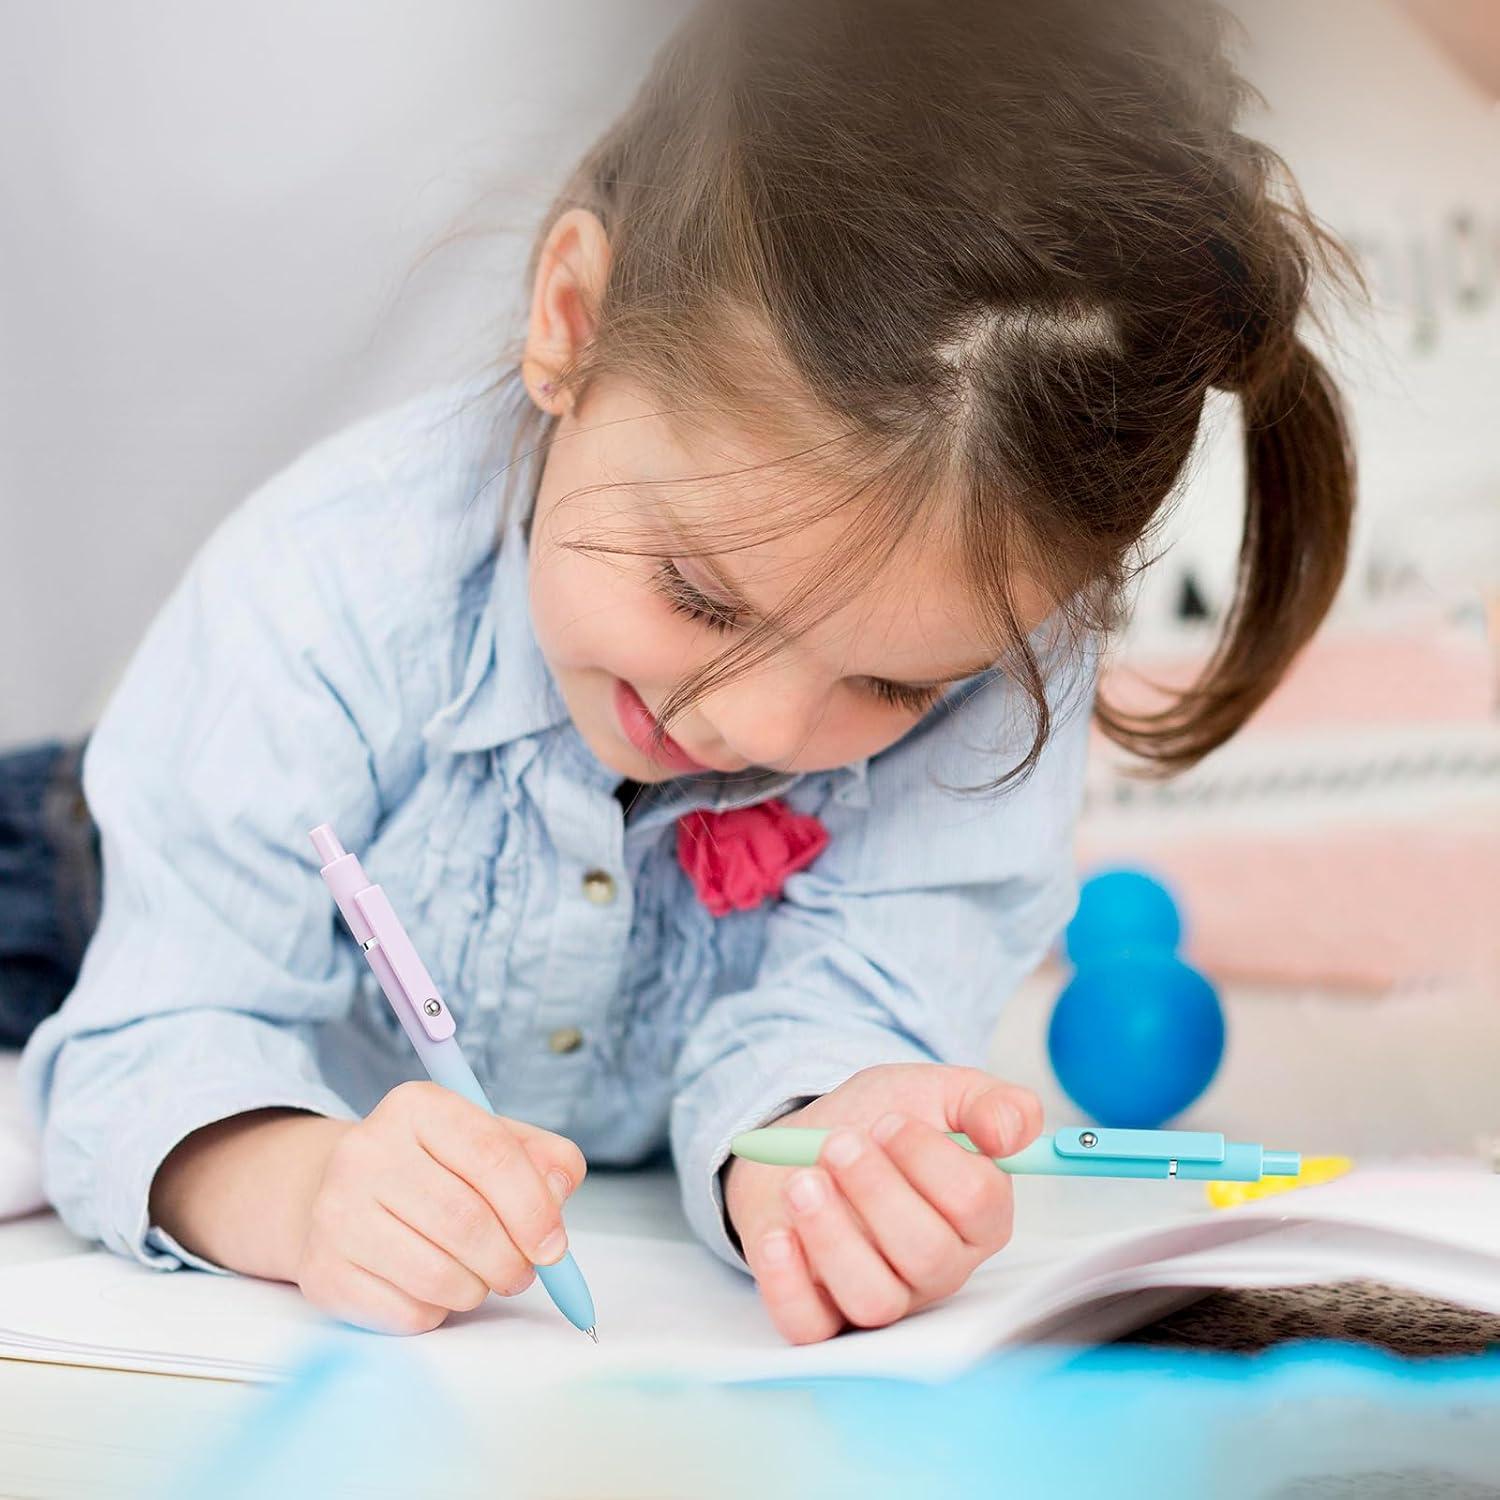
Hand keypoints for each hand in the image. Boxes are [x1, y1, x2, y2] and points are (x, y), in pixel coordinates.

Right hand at [294, 1082, 586, 1334]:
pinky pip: (406, 1311)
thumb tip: (558, 1191)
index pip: (492, 1155)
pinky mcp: (322, 1270)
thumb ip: (543, 1159)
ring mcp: (336, 1212)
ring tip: (481, 1278)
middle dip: (511, 1260)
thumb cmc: (436, 1170)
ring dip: (478, 1289)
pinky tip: (435, 1288)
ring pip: (438, 1274)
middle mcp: (367, 1151)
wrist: (342, 1195)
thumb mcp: (492, 1141)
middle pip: (466, 1221)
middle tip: (524, 1272)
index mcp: (417, 1106)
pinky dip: (438, 1311)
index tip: (554, 1246)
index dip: (534, 1208)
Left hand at [724, 1063, 1041, 1343]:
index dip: (929, 1157)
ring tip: (801, 1182)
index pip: (976, 1204)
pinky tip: (777, 1236)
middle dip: (877, 1190)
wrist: (805, 1141)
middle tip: (839, 1144)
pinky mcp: (820, 1312)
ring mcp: (881, 1296)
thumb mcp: (938, 1093)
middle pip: (927, 1255)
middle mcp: (936, 1267)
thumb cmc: (876, 1123)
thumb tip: (1009, 1133)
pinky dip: (788, 1286)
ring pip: (874, 1299)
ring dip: (832, 1236)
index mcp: (976, 1218)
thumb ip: (992, 1105)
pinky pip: (811, 1328)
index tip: (887, 1121)